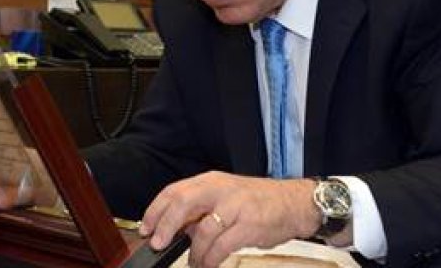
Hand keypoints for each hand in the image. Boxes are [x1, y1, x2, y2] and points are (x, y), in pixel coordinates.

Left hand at [139, 171, 319, 267]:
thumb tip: (176, 229)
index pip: (175, 191)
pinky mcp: (249, 225)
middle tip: (157, 243)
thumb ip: (202, 209)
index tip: (146, 228)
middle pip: (182, 202)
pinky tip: (208, 264)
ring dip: (193, 252)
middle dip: (165, 225)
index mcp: (211, 181)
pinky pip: (222, 246)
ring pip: (202, 230)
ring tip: (194, 263)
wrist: (295, 203)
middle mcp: (221, 189)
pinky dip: (211, 259)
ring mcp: (236, 206)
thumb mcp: (226, 196)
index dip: (156, 210)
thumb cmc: (259, 201)